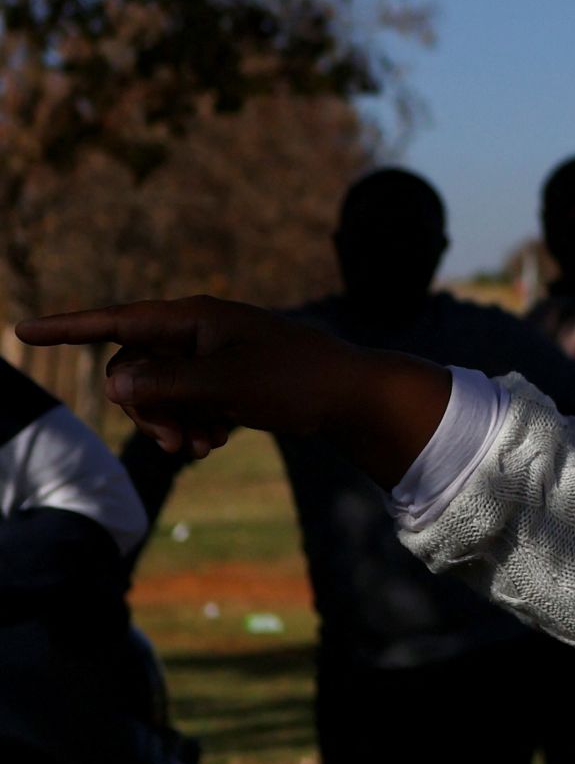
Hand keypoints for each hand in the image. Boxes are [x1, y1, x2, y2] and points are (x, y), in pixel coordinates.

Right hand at [17, 296, 449, 485]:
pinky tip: (218, 440)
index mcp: (195, 317)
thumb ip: (163, 384)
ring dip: (170, 423)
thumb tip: (114, 383)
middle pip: (135, 370)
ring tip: (201, 447)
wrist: (353, 396)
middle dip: (144, 409)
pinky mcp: (230, 379)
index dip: (69, 328)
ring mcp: (216, 354)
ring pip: (161, 392)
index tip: (21, 330)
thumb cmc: (294, 382)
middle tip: (174, 442)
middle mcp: (201, 330)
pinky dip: (194, 423)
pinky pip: (188, 403)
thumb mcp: (222, 386)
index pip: (118, 320)